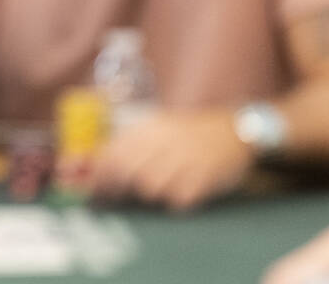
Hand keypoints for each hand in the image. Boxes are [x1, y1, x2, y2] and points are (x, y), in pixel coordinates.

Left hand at [90, 110, 254, 210]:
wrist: (234, 131)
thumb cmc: (189, 134)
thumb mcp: (158, 128)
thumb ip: (130, 143)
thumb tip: (96, 166)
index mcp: (150, 128)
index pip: (114, 153)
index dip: (100, 175)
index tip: (94, 190)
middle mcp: (165, 141)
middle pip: (127, 172)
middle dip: (117, 188)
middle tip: (115, 197)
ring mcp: (184, 160)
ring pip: (149, 188)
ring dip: (148, 194)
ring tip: (157, 188)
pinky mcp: (202, 178)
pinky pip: (177, 199)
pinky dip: (174, 200)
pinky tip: (182, 191)